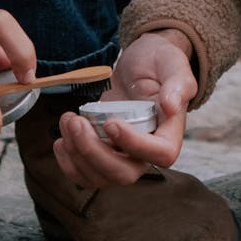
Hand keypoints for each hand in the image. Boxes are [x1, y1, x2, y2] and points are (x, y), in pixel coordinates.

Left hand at [53, 30, 196, 186]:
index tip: (111, 122)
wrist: (138, 64)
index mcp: (169, 135)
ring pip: (99, 177)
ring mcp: (122, 157)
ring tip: (68, 121)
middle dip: (94, 152)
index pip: (160, 155)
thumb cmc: (159, 63)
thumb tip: (171, 106)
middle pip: (123, 174)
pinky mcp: (102, 154)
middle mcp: (145, 153)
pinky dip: (68, 162)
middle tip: (77, 122)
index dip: (134, 144)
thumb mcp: (173, 65)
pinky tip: (62, 139)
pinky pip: (84, 174)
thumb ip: (178, 84)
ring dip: (77, 154)